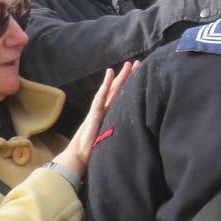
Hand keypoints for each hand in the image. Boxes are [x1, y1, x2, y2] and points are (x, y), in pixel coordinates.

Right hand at [52, 61, 138, 180]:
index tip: (142, 75)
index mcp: (111, 115)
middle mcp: (105, 110)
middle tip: (139, 62)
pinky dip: (105, 85)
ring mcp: (99, 111)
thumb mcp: (113, 139)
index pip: (123, 97)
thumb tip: (137, 131)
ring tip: (129, 64)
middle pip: (118, 90)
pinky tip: (110, 75)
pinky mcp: (94, 115)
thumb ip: (120, 132)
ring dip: (120, 77)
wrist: (79, 158)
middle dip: (128, 76)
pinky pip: (101, 97)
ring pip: (111, 90)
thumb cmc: (95, 152)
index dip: (132, 86)